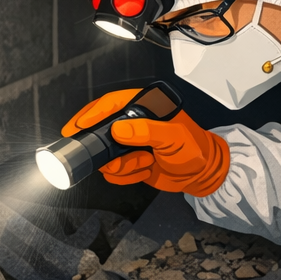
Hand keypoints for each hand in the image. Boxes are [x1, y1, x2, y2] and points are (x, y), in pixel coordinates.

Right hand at [61, 89, 229, 196]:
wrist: (203, 174)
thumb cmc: (195, 148)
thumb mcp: (174, 137)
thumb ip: (148, 131)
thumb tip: (119, 130)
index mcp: (145, 106)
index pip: (112, 104)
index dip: (92, 114)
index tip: (77, 126)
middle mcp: (134, 123)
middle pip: (101, 129)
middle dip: (100, 146)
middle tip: (96, 155)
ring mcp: (130, 144)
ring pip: (105, 155)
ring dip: (121, 164)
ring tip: (143, 163)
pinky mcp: (130, 162)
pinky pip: (114, 171)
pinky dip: (126, 175)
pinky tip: (144, 171)